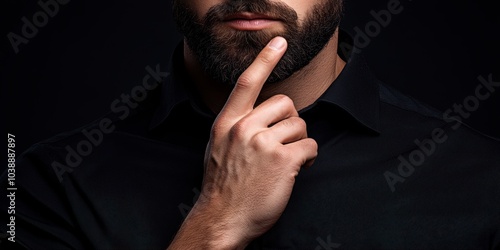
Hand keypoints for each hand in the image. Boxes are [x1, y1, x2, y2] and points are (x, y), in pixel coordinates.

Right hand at [168, 37, 317, 248]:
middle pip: (285, 103)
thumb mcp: (218, 148)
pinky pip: (310, 145)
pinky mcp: (283, 160)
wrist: (223, 219)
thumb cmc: (223, 187)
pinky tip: (297, 169)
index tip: (279, 43)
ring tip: (287, 161)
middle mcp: (244, 128)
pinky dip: (310, 157)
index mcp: (227, 123)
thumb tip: (264, 117)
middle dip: (291, 122)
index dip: (264, 59)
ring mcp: (263, 143)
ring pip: (300, 125)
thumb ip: (238, 127)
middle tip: (285, 142)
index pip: (246, 83)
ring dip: (300, 142)